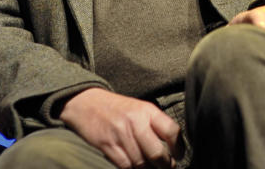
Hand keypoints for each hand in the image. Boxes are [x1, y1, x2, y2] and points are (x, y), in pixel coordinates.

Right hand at [60, 87, 180, 167]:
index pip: (171, 131)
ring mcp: (120, 135)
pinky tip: (136, 168)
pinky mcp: (107, 146)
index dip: (179, 147)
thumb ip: (155, 124)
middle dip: (165, 166)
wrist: (86, 103)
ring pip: (141, 163)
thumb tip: (173, 146)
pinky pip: (125, 166)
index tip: (179, 156)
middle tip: (167, 168)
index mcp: (147, 110)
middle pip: (157, 153)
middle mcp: (135, 122)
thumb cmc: (116, 108)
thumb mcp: (139, 108)